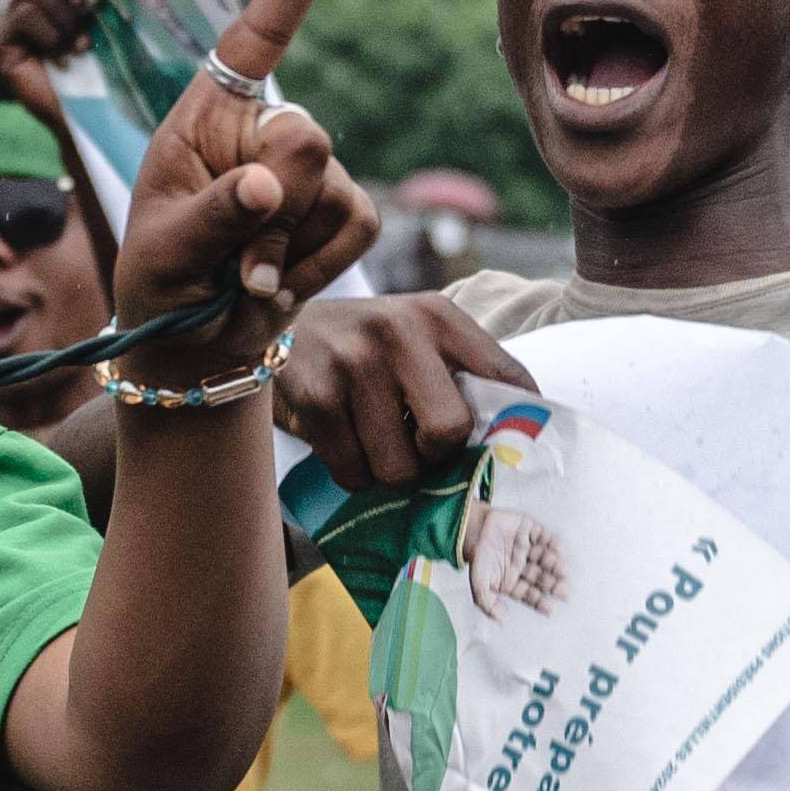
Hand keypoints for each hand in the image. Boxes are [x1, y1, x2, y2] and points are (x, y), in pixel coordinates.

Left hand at [111, 0, 375, 390]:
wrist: (193, 348)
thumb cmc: (161, 283)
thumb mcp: (164, 249)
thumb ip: (213, 214)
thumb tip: (268, 184)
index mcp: (206, 113)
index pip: (255, 36)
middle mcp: (261, 127)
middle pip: (306, 135)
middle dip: (274, 208)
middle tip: (233, 263)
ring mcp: (308, 168)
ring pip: (333, 188)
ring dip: (288, 250)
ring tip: (241, 279)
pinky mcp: (341, 209)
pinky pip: (357, 225)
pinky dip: (317, 266)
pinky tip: (277, 286)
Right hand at [275, 291, 534, 497]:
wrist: (274, 319)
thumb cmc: (362, 345)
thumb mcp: (415, 336)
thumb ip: (459, 376)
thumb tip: (504, 450)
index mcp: (440, 317)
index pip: (507, 379)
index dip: (516, 426)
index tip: (504, 450)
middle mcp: (401, 332)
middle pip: (451, 432)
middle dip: (436, 455)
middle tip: (417, 444)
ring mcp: (356, 363)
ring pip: (400, 467)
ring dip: (388, 469)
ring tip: (373, 439)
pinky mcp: (317, 396)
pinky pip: (355, 473)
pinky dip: (353, 472)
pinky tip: (344, 440)